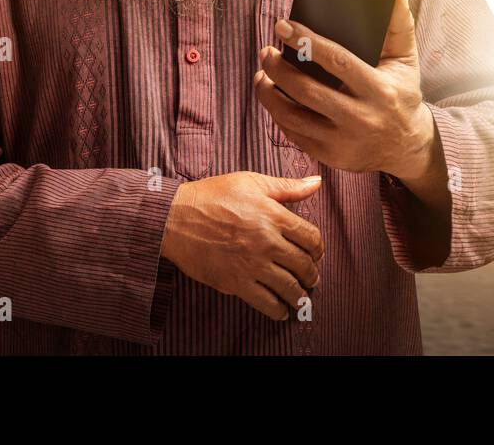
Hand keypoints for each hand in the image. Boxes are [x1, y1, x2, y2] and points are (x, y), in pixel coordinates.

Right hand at [160, 171, 323, 321]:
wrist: (175, 218)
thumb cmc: (212, 196)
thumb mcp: (251, 182)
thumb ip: (288, 187)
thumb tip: (316, 183)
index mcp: (274, 216)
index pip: (311, 237)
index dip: (318, 248)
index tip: (316, 253)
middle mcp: (267, 242)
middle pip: (303, 264)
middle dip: (312, 274)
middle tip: (311, 278)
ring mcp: (252, 265)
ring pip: (289, 287)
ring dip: (300, 295)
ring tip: (301, 297)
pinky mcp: (235, 283)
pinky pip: (265, 302)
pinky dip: (278, 310)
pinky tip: (282, 311)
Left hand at [254, 0, 436, 182]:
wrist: (407, 148)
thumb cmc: (402, 95)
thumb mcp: (406, 60)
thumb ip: (399, 24)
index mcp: (379, 90)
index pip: (336, 61)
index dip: (306, 42)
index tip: (283, 26)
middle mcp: (360, 119)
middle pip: (306, 91)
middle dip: (278, 68)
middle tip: (265, 51)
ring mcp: (343, 142)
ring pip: (292, 117)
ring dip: (269, 93)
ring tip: (263, 73)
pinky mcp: (330, 157)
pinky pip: (294, 135)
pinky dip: (278, 114)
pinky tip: (274, 97)